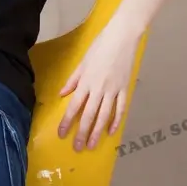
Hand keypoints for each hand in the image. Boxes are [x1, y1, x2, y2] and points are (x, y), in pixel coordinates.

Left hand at [57, 19, 141, 150]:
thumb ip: (73, 80)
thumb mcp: (82, 62)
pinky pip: (120, 109)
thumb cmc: (99, 46)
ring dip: (97, 132)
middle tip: (77, 148)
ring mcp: (113, 90)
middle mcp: (98, 89)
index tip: (62, 134)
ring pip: (104, 116)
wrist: (122, 37)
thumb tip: (62, 94)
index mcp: (85, 82)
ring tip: (92, 145)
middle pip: (89, 115)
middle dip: (82, 133)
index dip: (67, 121)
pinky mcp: (124, 89)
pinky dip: (116, 121)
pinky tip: (111, 131)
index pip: (74, 106)